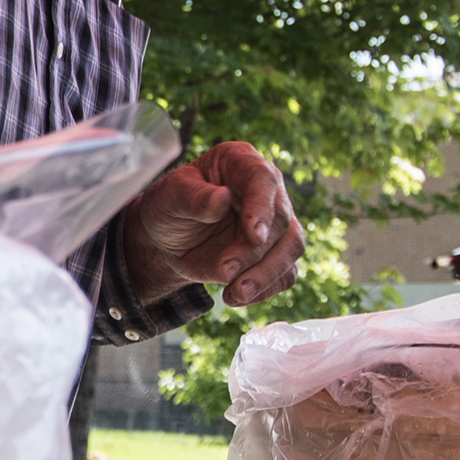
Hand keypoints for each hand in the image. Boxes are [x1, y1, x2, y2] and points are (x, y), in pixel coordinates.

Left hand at [120, 139, 303, 308]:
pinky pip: (285, 273)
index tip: (253, 234)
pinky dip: (265, 289)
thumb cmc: (169, 208)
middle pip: (281, 220)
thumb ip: (194, 198)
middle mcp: (266, 190)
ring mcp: (274, 223)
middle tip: (226, 271)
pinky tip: (237, 297)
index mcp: (241, 162)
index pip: (263, 180)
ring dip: (266, 274)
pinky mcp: (275, 253)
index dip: (261, 208)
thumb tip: (222, 199)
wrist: (167, 241)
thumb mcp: (170, 197)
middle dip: (254, 251)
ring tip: (236, 293)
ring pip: (291, 248)